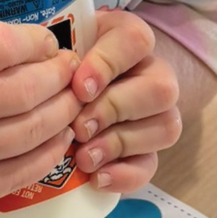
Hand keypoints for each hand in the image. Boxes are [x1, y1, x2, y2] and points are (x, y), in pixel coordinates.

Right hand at [0, 6, 80, 209]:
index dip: (35, 42)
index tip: (50, 41)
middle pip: (17, 94)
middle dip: (57, 78)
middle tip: (69, 69)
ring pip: (22, 136)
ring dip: (61, 116)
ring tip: (72, 99)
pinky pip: (11, 177)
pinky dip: (46, 156)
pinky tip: (59, 137)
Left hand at [65, 10, 182, 193]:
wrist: (57, 91)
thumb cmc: (55, 62)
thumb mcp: (53, 47)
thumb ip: (53, 56)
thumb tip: (51, 80)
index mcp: (127, 39)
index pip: (136, 41)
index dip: (109, 64)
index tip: (79, 87)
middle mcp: (151, 73)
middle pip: (160, 89)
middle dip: (115, 110)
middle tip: (79, 128)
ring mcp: (155, 115)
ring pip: (166, 127)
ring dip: (120, 144)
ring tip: (83, 158)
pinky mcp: (147, 150)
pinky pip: (151, 165)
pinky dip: (125, 175)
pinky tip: (96, 178)